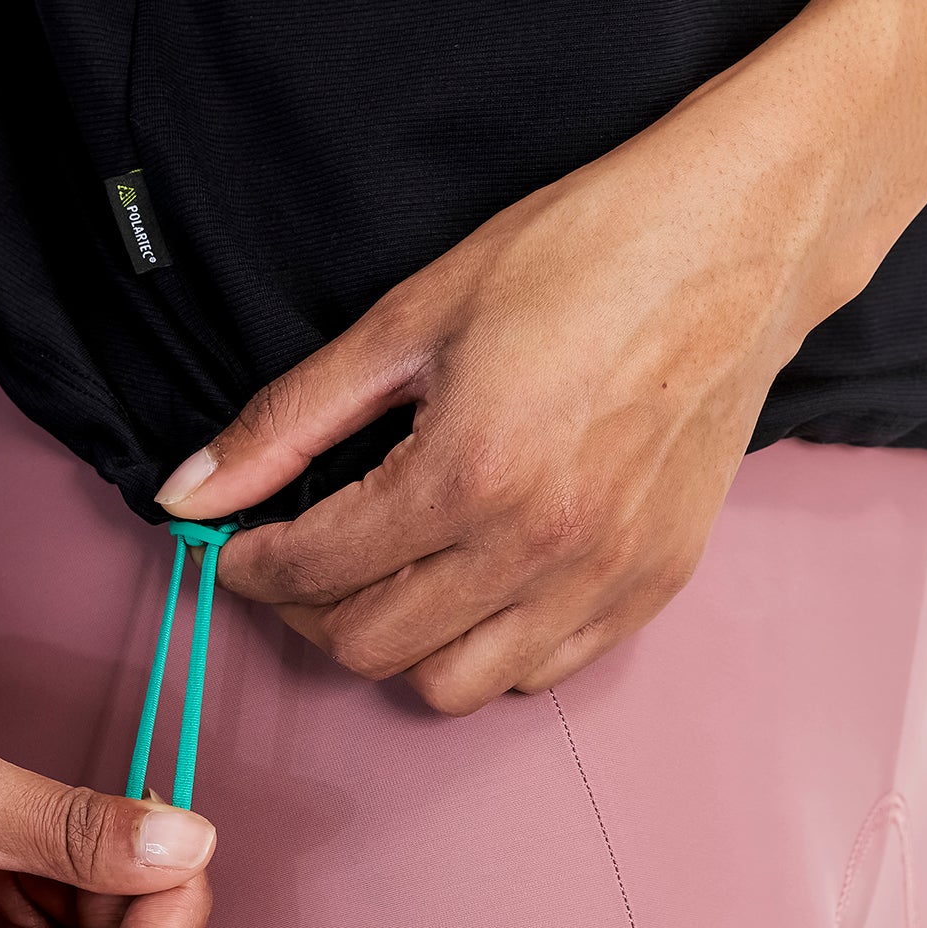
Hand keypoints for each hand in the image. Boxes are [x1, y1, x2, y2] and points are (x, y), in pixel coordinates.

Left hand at [159, 80, 855, 712]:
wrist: (736, 240)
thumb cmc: (580, 254)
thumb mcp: (409, 318)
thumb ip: (290, 420)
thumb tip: (190, 492)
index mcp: (470, 473)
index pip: (315, 572)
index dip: (249, 566)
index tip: (232, 544)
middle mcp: (542, 547)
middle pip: (372, 648)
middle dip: (307, 610)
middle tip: (297, 555)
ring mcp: (608, 578)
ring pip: (455, 687)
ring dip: (395, 642)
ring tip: (381, 573)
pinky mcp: (658, 584)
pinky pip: (543, 672)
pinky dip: (486, 647)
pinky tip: (470, 578)